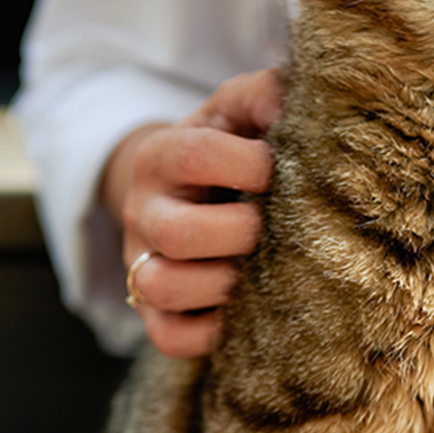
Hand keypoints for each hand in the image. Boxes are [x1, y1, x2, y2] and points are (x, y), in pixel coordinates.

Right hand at [103, 69, 280, 357]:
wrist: (179, 191)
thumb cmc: (224, 148)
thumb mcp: (235, 110)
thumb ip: (264, 94)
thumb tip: (292, 101)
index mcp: (161, 155)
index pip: (194, 155)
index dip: (247, 164)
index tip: (278, 169)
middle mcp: (143, 211)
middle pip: (176, 232)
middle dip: (240, 233)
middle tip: (273, 228)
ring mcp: (141, 264)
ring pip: (162, 286)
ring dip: (222, 285)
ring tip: (258, 272)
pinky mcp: (151, 313)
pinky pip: (169, 337)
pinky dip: (209, 333)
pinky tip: (241, 309)